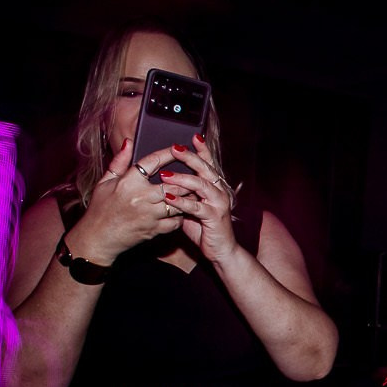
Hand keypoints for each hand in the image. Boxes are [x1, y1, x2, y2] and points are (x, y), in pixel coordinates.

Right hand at [67, 137, 184, 261]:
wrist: (98, 238)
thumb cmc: (100, 208)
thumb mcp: (105, 182)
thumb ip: (119, 162)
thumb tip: (128, 142)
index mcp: (128, 183)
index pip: (152, 162)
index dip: (168, 153)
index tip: (178, 148)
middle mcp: (141, 198)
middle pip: (172, 184)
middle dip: (185, 178)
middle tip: (195, 172)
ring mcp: (149, 215)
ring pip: (178, 203)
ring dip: (187, 197)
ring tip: (194, 190)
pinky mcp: (154, 230)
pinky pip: (175, 221)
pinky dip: (180, 215)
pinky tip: (181, 209)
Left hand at [159, 133, 242, 264]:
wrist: (221, 251)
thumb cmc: (204, 229)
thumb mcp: (192, 207)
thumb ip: (183, 193)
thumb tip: (165, 180)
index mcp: (215, 187)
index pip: (208, 164)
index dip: (202, 150)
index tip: (192, 136)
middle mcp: (220, 191)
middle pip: (205, 169)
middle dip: (190, 157)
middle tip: (174, 148)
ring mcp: (219, 204)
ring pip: (201, 185)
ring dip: (182, 178)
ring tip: (165, 175)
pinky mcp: (214, 217)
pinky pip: (196, 206)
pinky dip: (181, 201)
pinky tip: (169, 197)